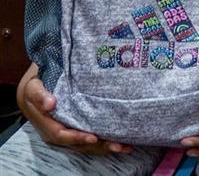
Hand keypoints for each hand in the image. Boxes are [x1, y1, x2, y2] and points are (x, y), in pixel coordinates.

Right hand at [17, 66, 131, 155]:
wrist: (35, 92)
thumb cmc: (36, 88)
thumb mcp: (34, 88)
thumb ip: (40, 95)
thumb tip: (50, 104)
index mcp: (46, 125)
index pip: (62, 135)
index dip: (77, 137)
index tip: (93, 138)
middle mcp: (57, 134)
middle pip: (78, 144)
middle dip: (98, 146)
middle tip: (118, 145)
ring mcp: (67, 134)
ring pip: (86, 145)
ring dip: (105, 147)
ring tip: (126, 147)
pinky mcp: (76, 131)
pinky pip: (90, 140)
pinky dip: (105, 143)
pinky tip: (122, 143)